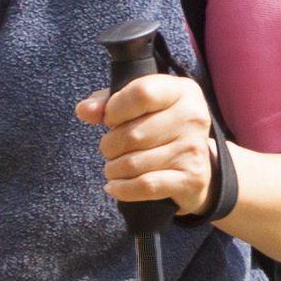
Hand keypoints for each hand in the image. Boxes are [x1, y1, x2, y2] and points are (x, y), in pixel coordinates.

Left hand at [77, 67, 222, 216]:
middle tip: (112, 149)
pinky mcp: (191, 179)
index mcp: (181, 91)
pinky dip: (123, 189)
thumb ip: (109, 102)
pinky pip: (145, 186)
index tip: (110, 119)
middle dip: (110, 145)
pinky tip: (115, 186)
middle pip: (132, 134)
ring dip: (114, 169)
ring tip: (116, 167)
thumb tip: (84, 110)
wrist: (196, 166)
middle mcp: (193, 118)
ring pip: (134, 163)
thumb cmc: (160, 128)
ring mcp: (193, 150)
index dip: (115, 109)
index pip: (142, 93)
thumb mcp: (139, 106)